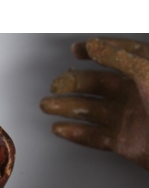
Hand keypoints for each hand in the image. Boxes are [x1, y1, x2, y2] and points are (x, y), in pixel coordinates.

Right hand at [40, 38, 148, 169]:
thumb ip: (122, 58)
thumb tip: (97, 45)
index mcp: (147, 73)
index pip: (120, 55)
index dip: (98, 50)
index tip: (77, 49)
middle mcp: (137, 94)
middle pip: (98, 84)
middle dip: (74, 83)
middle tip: (56, 85)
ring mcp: (130, 118)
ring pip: (91, 110)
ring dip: (67, 107)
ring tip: (47, 106)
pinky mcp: (124, 142)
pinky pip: (95, 136)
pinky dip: (76, 133)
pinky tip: (60, 128)